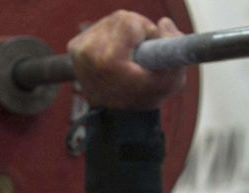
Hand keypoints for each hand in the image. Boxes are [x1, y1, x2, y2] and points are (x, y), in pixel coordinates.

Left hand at [67, 10, 185, 110]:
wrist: (118, 117)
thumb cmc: (145, 100)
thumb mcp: (171, 80)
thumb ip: (174, 46)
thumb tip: (163, 22)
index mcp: (108, 59)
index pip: (130, 21)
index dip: (147, 32)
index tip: (149, 50)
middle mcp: (88, 51)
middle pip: (119, 19)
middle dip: (135, 32)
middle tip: (140, 54)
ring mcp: (78, 49)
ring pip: (110, 22)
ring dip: (124, 34)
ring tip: (128, 57)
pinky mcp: (74, 48)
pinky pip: (99, 29)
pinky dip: (112, 38)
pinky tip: (116, 57)